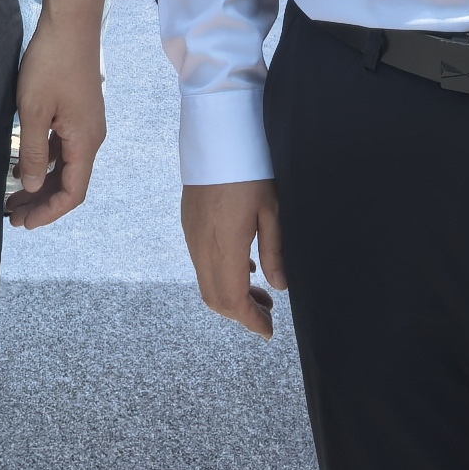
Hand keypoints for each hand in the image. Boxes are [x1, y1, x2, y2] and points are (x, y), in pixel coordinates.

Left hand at [8, 7, 107, 230]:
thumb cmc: (51, 64)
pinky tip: (22, 165)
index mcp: (85, 141)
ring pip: (65, 166)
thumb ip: (31, 153)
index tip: (23, 223)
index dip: (49, 212)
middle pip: (70, 182)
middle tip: (11, 217)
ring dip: (41, 184)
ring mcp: (87, 123)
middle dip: (42, 203)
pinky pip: (63, 148)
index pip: (72, 192)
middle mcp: (91, 137)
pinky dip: (44, 162)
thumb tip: (30, 187)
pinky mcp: (79, 111)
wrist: (71, 22)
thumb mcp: (33, 112)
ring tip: (13, 197)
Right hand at [181, 177, 286, 335]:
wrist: (216, 138)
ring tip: (260, 293)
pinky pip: (202, 263)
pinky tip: (244, 267)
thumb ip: (274, 252)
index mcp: (225, 247)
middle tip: (267, 313)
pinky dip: (221, 276)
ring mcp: (192, 236)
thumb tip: (279, 287)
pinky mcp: (189, 225)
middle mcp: (202, 247)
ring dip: (231, 295)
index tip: (268, 331)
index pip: (232, 300)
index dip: (250, 321)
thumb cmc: (249, 171)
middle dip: (240, 313)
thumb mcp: (272, 210)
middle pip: (215, 299)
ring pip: (206, 283)